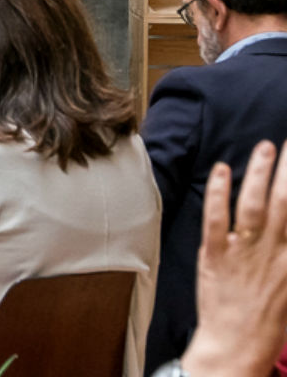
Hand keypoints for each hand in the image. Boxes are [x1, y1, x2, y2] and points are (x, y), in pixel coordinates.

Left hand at [181, 140, 286, 376]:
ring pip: (254, 204)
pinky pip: (217, 218)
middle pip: (285, 202)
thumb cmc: (269, 321)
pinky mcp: (215, 255)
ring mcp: (243, 252)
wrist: (236, 347)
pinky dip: (220, 193)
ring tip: (265, 148)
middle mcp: (274, 252)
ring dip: (260, 172)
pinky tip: (224, 170)